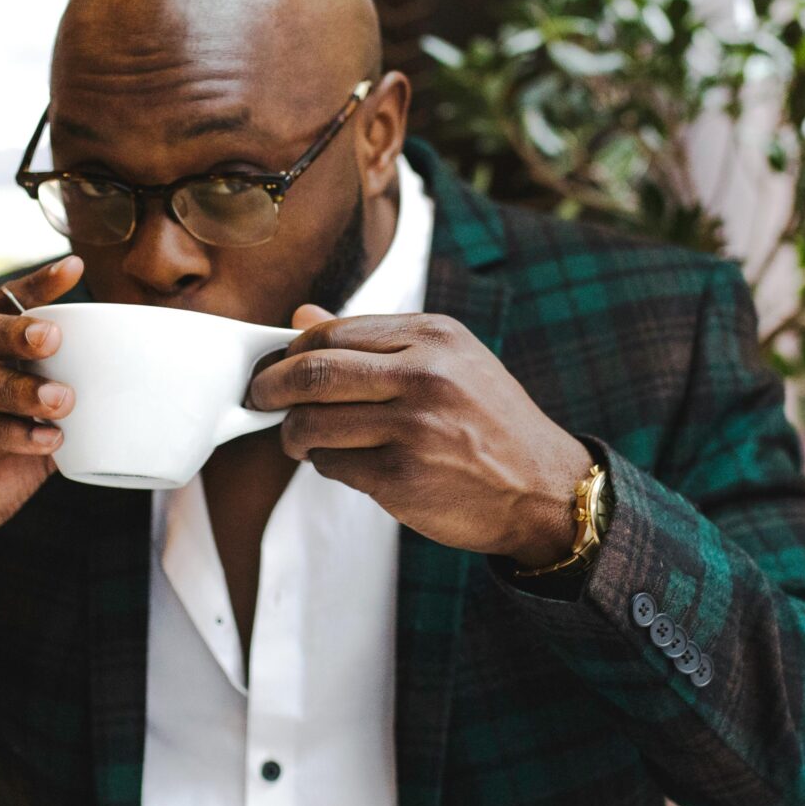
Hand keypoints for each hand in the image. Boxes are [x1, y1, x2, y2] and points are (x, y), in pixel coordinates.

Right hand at [0, 256, 81, 596]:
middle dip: (15, 330)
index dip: (32, 288)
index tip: (73, 269)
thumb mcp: (27, 446)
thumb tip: (118, 404)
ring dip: (14, 386)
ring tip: (62, 401)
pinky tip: (42, 440)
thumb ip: (58, 419)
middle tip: (56, 338)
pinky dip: (3, 431)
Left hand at [247, 305, 592, 565]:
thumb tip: (301, 316)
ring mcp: (414, 427)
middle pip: (313, 373)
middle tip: (260, 399)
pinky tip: (341, 462)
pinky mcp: (402, 476)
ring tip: (299, 438)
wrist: (543, 489)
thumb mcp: (449, 362)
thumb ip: (374, 340)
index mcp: (435, 335)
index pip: (333, 333)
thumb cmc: (490, 422)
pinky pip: (332, 464)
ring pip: (313, 422)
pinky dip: (324, 464)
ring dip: (293, 434)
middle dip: (271, 388)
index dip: (291, 352)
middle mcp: (425, 374)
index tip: (277, 367)